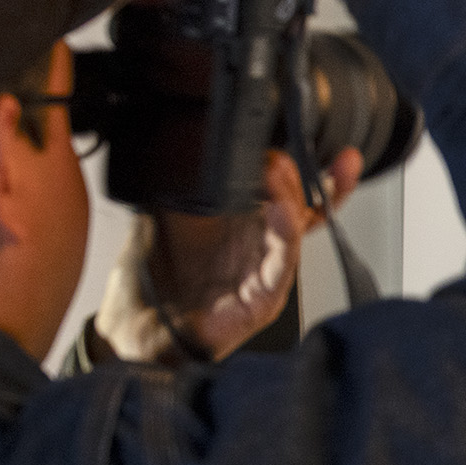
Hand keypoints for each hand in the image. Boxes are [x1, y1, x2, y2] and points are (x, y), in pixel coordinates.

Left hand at [95, 147, 364, 363]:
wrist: (137, 328)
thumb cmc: (156, 280)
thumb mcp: (168, 213)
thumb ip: (187, 179)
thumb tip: (189, 136)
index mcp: (248, 224)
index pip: (293, 192)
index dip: (315, 169)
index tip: (327, 145)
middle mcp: (262, 248)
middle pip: (306, 209)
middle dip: (307, 177)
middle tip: (284, 153)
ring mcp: (265, 275)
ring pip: (293, 234)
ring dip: (291, 201)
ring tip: (279, 173)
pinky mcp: (261, 302)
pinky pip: (280, 268)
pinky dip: (284, 240)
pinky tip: (280, 214)